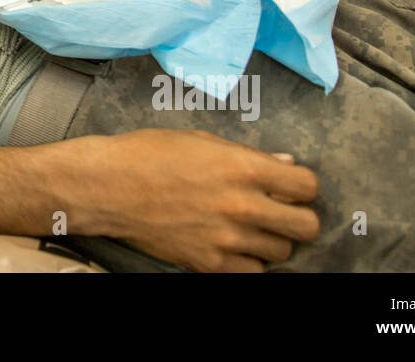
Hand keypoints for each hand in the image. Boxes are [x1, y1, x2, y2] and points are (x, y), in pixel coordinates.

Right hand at [66, 130, 319, 271]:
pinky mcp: (208, 263)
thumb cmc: (149, 153)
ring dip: (272, 240)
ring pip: (282, 253)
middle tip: (280, 212)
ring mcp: (226, 239)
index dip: (302, 186)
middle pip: (306, 227)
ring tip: (251, 229)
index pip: (307, 186)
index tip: (290, 186)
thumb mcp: (200, 141)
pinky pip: (251, 273)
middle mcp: (242, 206)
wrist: (107, 186)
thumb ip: (246, 155)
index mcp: (243, 168)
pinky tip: (233, 247)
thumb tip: (285, 165)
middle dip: (298, 218)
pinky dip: (248, 262)